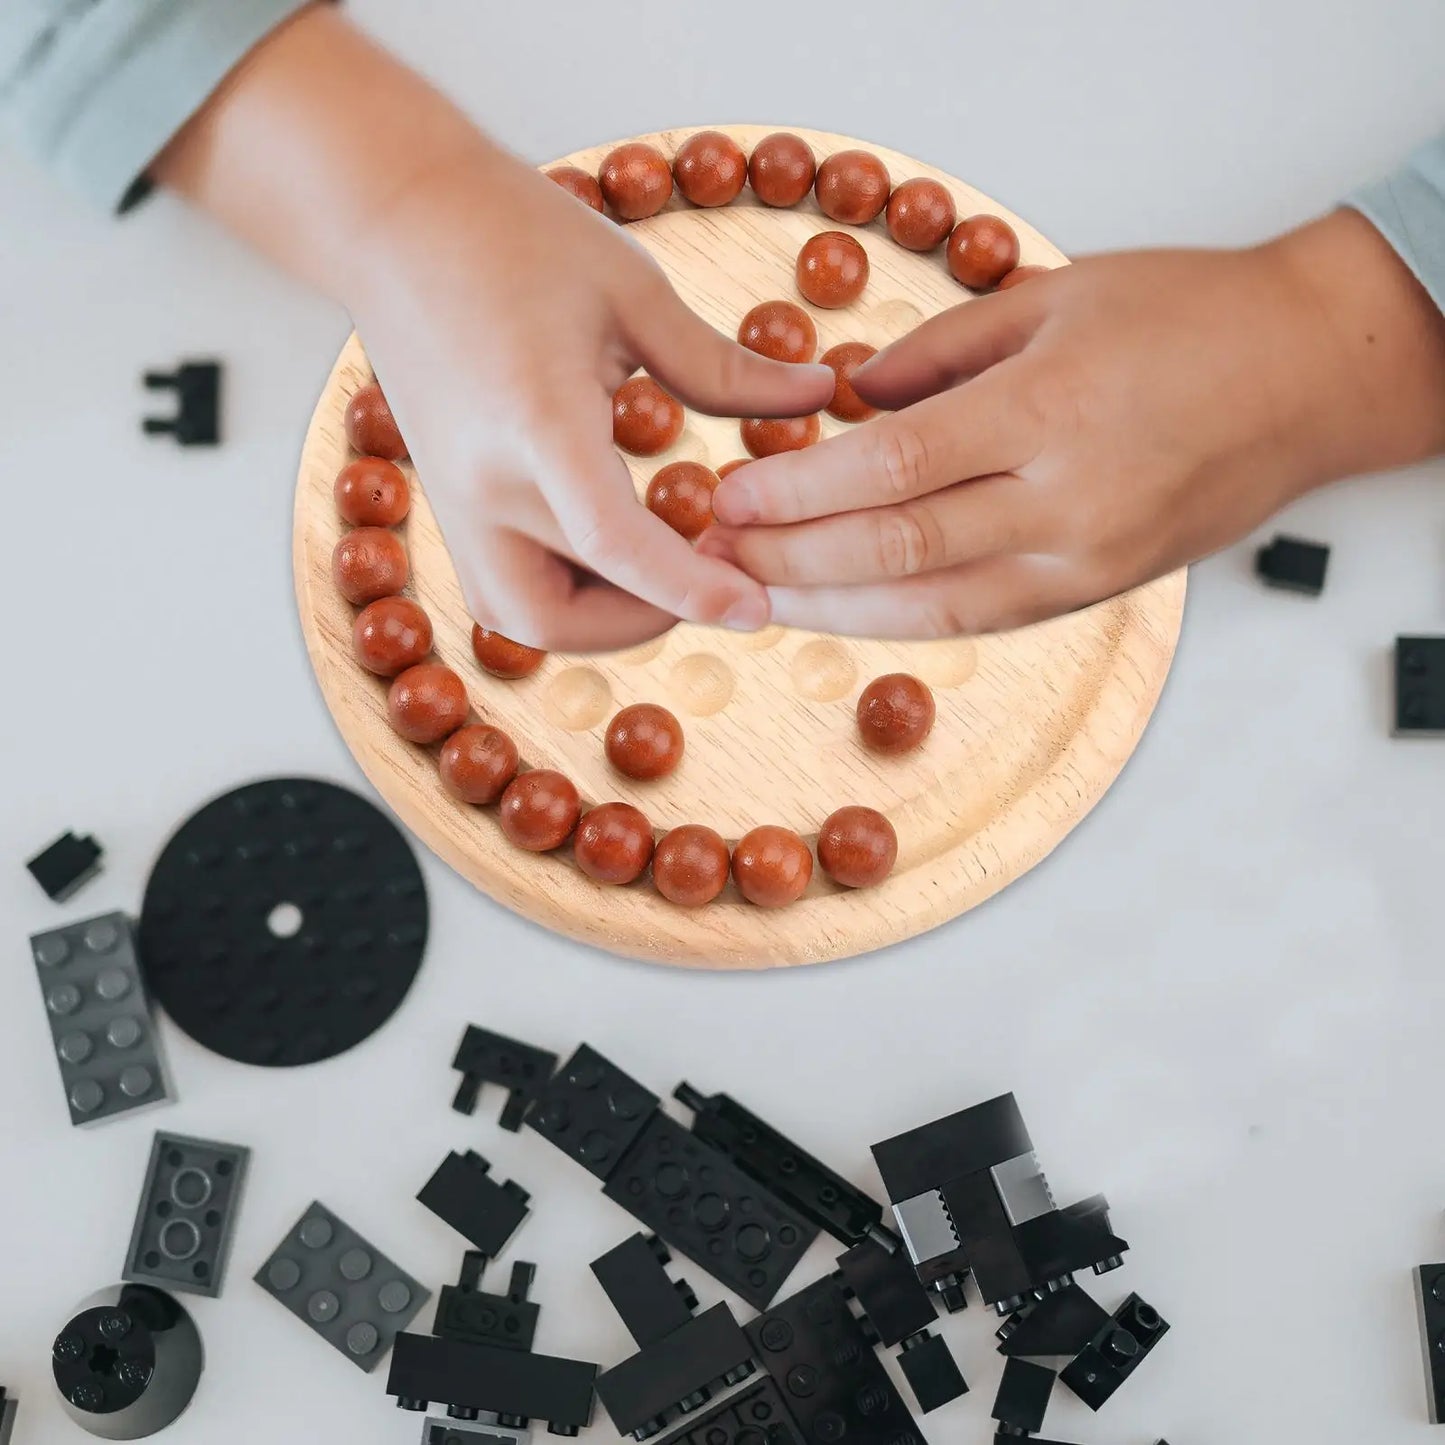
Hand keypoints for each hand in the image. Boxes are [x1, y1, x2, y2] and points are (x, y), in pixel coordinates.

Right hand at [348, 144, 831, 649]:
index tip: (756, 610)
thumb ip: (724, 365)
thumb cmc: (511, 235)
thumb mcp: (633, 290)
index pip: (612, 542)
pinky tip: (619, 549)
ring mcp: (453, 503)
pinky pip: (507, 589)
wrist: (393, 217)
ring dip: (603, 619)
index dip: (691, 590)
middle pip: (564, 616)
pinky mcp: (447, 505)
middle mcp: (482, 483)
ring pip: (527, 619)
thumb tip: (818, 395)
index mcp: (536, 421)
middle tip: (714, 571)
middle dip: (650, 617)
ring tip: (667, 564)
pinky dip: (567, 595)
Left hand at [704, 209, 1444, 637]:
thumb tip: (846, 402)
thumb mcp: (1053, 297)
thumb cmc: (1188, 318)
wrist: (1306, 378)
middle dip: (791, 562)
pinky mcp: (1097, 593)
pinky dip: (900, 618)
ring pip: (932, 609)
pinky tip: (840, 611)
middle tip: (716, 560)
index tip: (727, 499)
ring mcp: (1086, 561)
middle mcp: (1067, 502)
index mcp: (1049, 409)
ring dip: (831, 611)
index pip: (891, 469)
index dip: (797, 494)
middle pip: (898, 550)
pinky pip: (978, 620)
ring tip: (756, 599)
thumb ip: (937, 356)